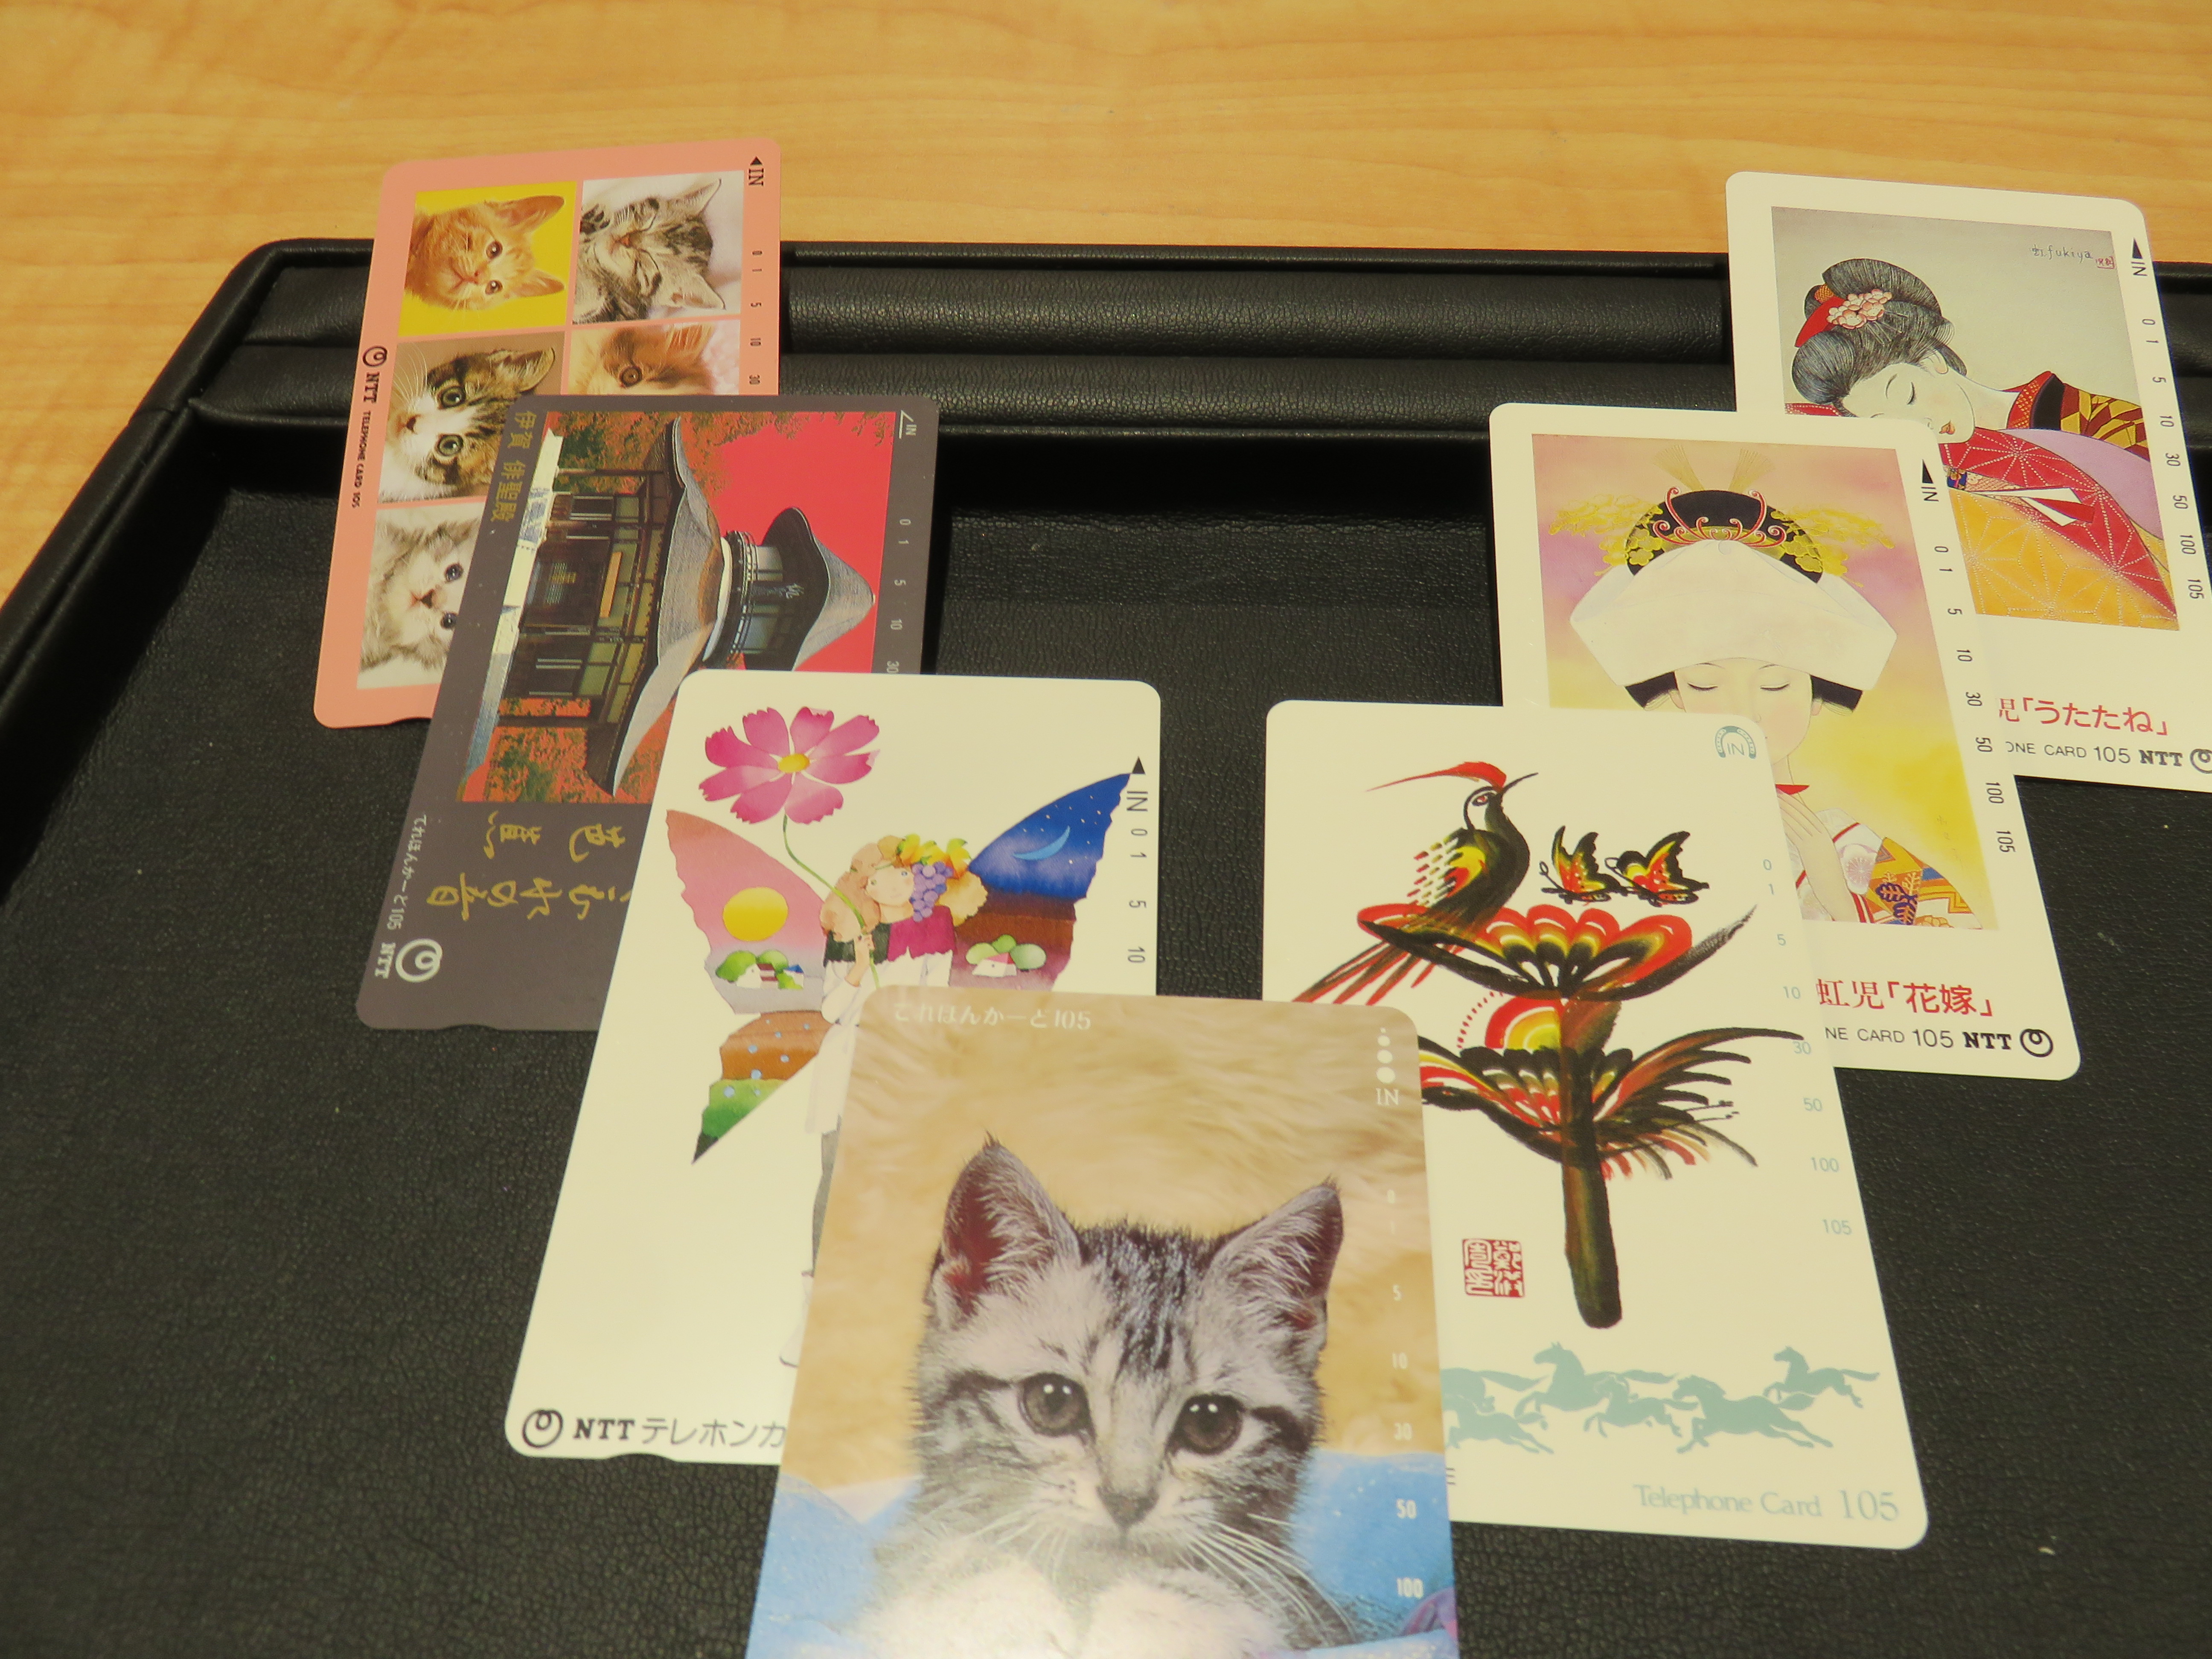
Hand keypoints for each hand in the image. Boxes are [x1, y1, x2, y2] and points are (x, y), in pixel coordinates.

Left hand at [1777, 793, 1853, 920]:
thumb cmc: (1827, 877)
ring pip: (1796, 821)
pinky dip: (1784, 823)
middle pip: (1802, 815)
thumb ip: (1812, 847)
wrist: (1834, 889)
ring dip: (1784, 809)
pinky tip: (1776, 817)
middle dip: (1788, 802)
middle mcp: (1821, 836)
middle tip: (1777, 791)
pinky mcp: (1808, 850)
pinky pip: (1793, 833)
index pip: (1808, 815)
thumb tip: (1801, 841)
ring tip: (1773, 799)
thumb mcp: (1821, 858)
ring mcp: (1815, 842)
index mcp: (1824, 836)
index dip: (1796, 804)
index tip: (1787, 795)